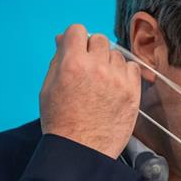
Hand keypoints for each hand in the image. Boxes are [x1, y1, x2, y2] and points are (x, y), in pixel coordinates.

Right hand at [39, 24, 140, 158]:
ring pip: (116, 54)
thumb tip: (62, 38)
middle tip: (88, 68)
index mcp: (72, 64)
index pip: (78, 30)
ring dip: (109, 62)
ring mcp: (117, 79)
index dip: (75, 39)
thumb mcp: (48, 88)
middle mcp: (96, 67)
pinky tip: (115, 85)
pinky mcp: (132, 91)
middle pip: (99, 39)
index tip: (76, 50)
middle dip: (92, 50)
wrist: (81, 151)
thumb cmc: (61, 122)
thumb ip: (57, 59)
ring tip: (101, 82)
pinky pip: (133, 67)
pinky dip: (124, 73)